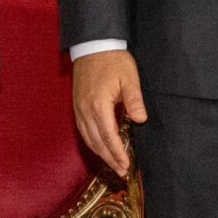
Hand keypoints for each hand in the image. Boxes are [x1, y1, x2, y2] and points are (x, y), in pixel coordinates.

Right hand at [70, 49, 146, 178]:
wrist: (93, 46)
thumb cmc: (113, 61)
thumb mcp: (128, 78)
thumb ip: (134, 100)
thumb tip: (140, 120)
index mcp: (99, 105)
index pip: (109, 136)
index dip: (118, 153)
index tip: (126, 165)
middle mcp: (85, 110)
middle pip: (97, 142)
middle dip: (109, 159)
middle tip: (121, 172)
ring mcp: (79, 109)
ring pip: (88, 138)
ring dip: (100, 153)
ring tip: (113, 164)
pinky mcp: (77, 106)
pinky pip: (83, 131)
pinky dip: (92, 143)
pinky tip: (100, 147)